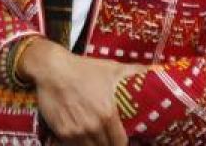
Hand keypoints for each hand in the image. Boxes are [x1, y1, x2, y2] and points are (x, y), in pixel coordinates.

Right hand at [19, 39, 145, 144]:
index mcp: (107, 114)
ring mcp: (76, 132)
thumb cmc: (84, 69)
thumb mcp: (111, 68)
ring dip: (95, 145)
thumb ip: (133, 72)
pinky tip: (83, 139)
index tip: (123, 140)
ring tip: (98, 140)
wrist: (52, 69)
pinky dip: (79, 145)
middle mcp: (93, 127)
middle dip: (110, 145)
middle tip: (111, 139)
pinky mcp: (62, 133)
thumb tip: (152, 70)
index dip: (123, 143)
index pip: (120, 142)